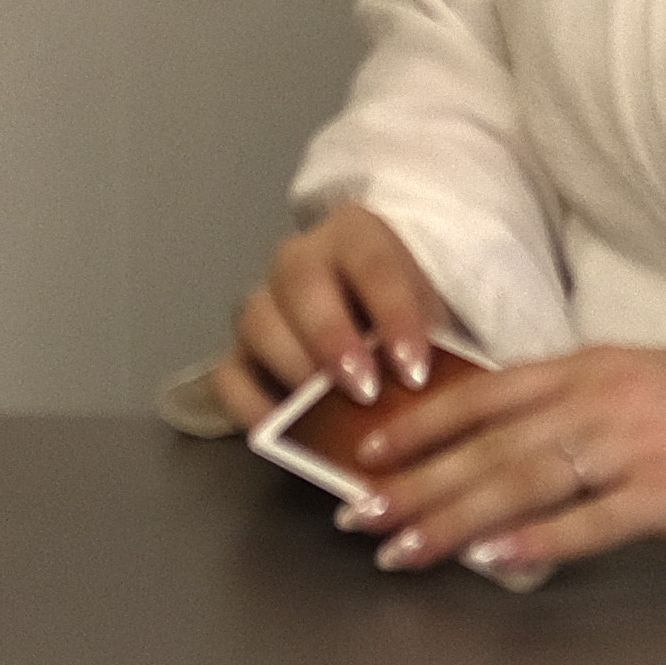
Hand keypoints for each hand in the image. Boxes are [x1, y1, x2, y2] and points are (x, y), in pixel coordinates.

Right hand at [197, 202, 462, 433]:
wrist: (384, 319)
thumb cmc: (415, 321)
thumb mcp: (438, 320)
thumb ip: (436, 349)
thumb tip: (438, 399)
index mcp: (357, 236)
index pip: (374, 263)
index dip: (393, 315)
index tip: (415, 370)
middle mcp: (301, 260)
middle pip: (301, 281)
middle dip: (331, 338)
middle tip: (364, 390)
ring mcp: (263, 303)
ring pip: (257, 319)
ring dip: (292, 366)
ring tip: (324, 411)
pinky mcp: (241, 353)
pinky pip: (227, 373)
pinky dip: (248, 402)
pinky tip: (280, 428)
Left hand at [323, 343, 665, 580]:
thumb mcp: (661, 391)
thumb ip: (592, 410)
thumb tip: (526, 444)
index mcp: (601, 367)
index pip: (488, 392)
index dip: (423, 422)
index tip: (373, 449)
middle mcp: (609, 396)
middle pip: (489, 442)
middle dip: (415, 480)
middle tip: (358, 512)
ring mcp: (640, 441)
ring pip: (523, 480)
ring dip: (452, 518)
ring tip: (402, 547)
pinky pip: (591, 520)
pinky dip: (537, 540)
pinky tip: (494, 560)